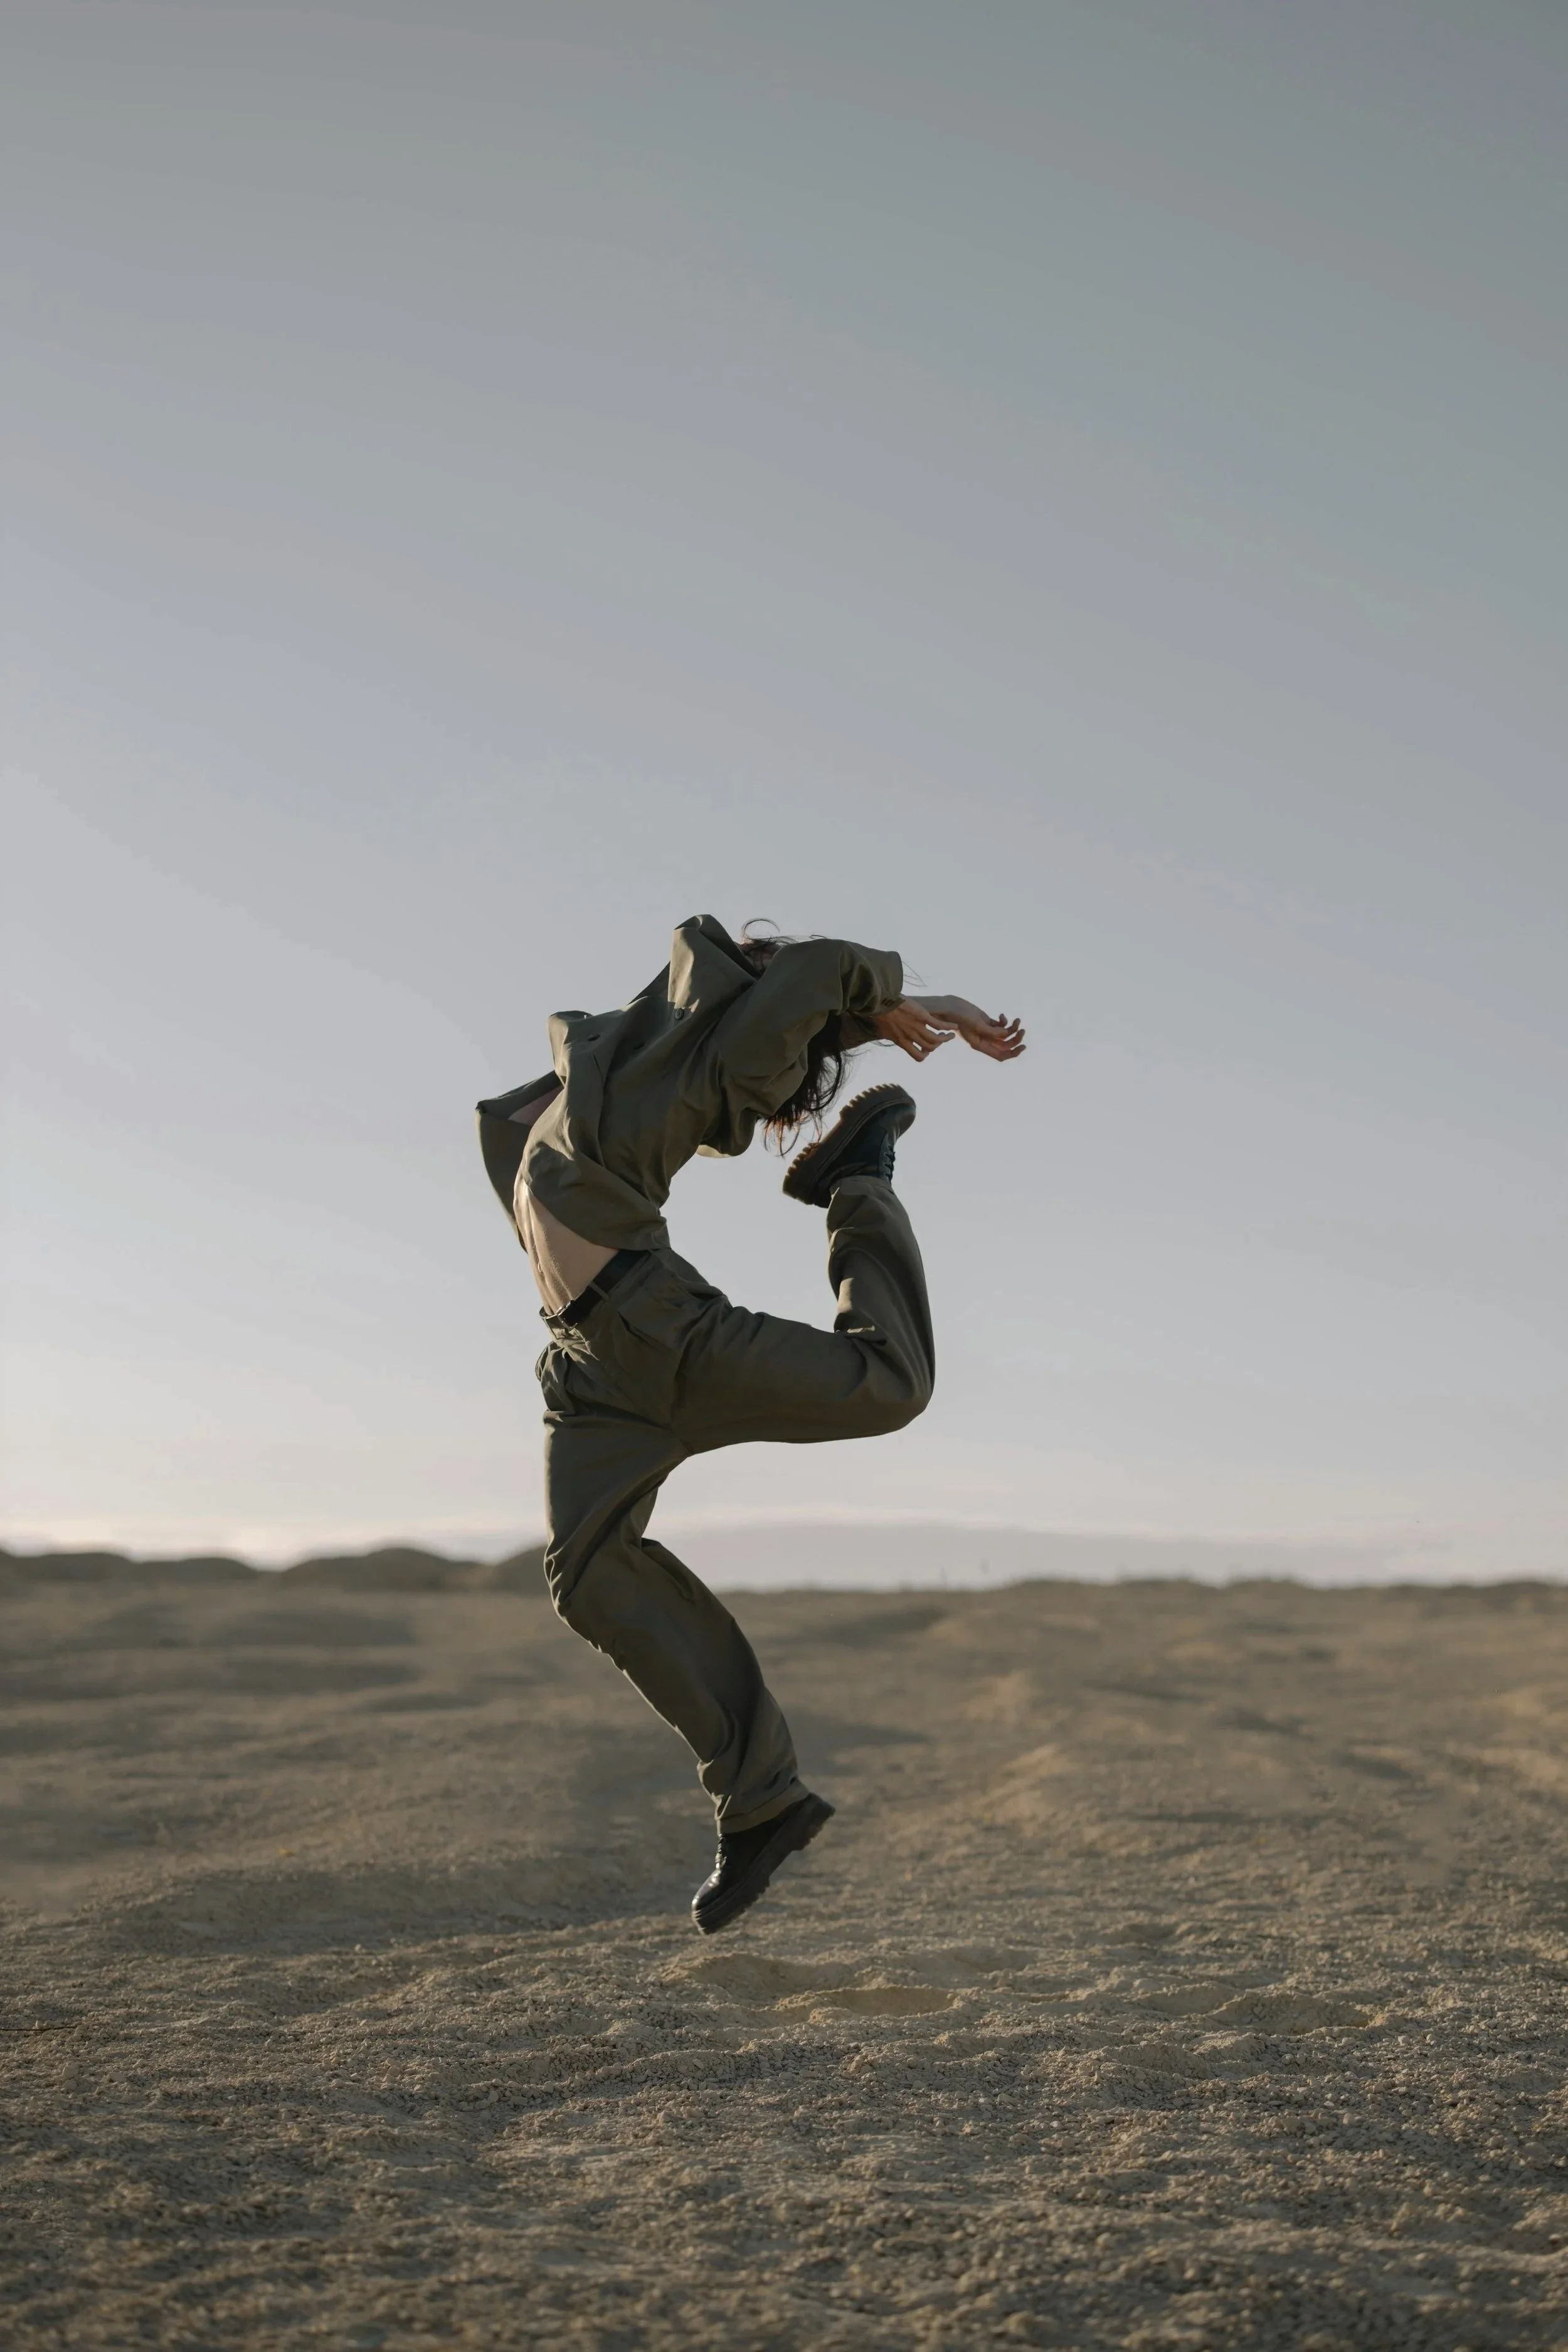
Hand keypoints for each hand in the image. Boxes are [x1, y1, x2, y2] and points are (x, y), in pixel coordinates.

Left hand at [868, 1000, 957, 1061]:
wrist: (880, 1002)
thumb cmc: (879, 1014)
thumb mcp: (883, 1030)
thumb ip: (890, 1035)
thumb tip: (889, 1035)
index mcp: (902, 1041)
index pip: (918, 1056)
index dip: (924, 1055)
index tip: (926, 1050)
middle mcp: (911, 1037)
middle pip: (930, 1047)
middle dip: (937, 1045)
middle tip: (940, 1038)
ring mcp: (918, 1027)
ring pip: (937, 1039)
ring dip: (946, 1038)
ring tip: (950, 1035)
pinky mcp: (923, 1016)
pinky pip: (939, 1025)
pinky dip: (949, 1027)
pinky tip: (954, 1026)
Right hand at [906, 995, 1025, 1061]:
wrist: (950, 1006)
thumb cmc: (960, 1016)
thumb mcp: (976, 1024)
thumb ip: (992, 1031)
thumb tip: (1006, 1033)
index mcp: (981, 1045)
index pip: (1000, 1055)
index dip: (1013, 1053)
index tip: (1023, 1046)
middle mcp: (984, 1040)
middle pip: (1005, 1045)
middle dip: (1016, 1038)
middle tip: (1022, 1030)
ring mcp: (986, 1031)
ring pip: (1005, 1035)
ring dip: (1013, 1028)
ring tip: (1017, 1020)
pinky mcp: (987, 1022)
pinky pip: (1001, 1025)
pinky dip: (1005, 1021)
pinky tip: (1001, 1015)